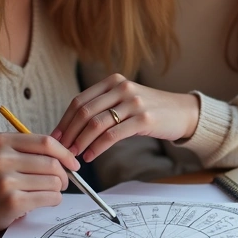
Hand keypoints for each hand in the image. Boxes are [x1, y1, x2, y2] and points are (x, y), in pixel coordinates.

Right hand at [0, 132, 77, 237]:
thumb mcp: (4, 158)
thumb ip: (31, 153)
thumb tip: (69, 158)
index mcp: (2, 141)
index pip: (46, 142)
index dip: (65, 153)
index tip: (73, 164)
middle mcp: (2, 158)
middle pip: (52, 162)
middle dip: (64, 175)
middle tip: (63, 183)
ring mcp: (6, 180)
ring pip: (53, 181)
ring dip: (58, 189)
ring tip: (49, 193)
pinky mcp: (12, 201)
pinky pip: (49, 197)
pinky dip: (54, 200)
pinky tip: (45, 202)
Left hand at [51, 73, 200, 162]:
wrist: (182, 112)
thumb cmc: (149, 109)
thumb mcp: (125, 100)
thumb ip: (103, 107)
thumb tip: (71, 128)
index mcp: (113, 82)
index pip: (79, 101)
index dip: (64, 120)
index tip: (55, 137)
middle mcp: (122, 88)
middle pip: (84, 112)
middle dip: (69, 133)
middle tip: (61, 150)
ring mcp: (134, 103)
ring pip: (96, 124)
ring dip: (80, 142)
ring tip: (74, 155)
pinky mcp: (144, 119)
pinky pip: (113, 135)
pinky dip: (97, 147)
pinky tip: (90, 156)